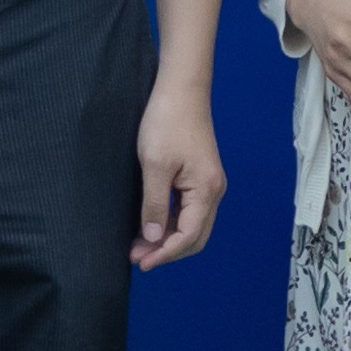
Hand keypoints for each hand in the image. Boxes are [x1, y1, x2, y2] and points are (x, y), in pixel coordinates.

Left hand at [134, 93, 226, 268]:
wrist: (181, 88)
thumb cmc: (167, 121)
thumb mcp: (154, 165)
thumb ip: (153, 204)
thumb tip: (153, 238)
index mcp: (206, 191)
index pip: (188, 237)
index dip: (164, 253)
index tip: (140, 261)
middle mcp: (213, 191)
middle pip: (194, 236)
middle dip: (166, 250)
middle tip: (137, 257)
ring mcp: (207, 183)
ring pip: (190, 224)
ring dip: (166, 237)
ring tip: (138, 244)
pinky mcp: (198, 176)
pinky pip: (186, 209)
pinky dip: (169, 221)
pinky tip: (149, 223)